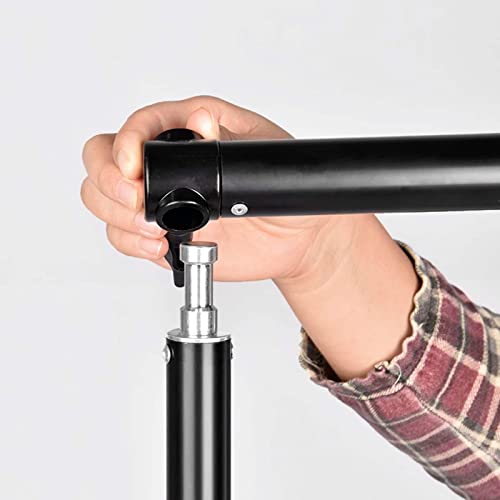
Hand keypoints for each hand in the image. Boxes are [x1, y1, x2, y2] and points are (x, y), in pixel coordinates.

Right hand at [81, 95, 362, 286]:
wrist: (294, 238)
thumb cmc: (282, 190)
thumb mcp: (263, 153)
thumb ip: (227, 136)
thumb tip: (200, 120)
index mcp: (188, 132)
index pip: (139, 126)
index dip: (126, 142)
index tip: (133, 165)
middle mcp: (166, 165)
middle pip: (102, 158)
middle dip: (108, 180)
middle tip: (135, 199)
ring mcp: (159, 201)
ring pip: (103, 199)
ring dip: (117, 215)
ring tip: (153, 228)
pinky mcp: (162, 234)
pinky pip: (124, 236)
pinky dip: (131, 243)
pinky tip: (159, 244)